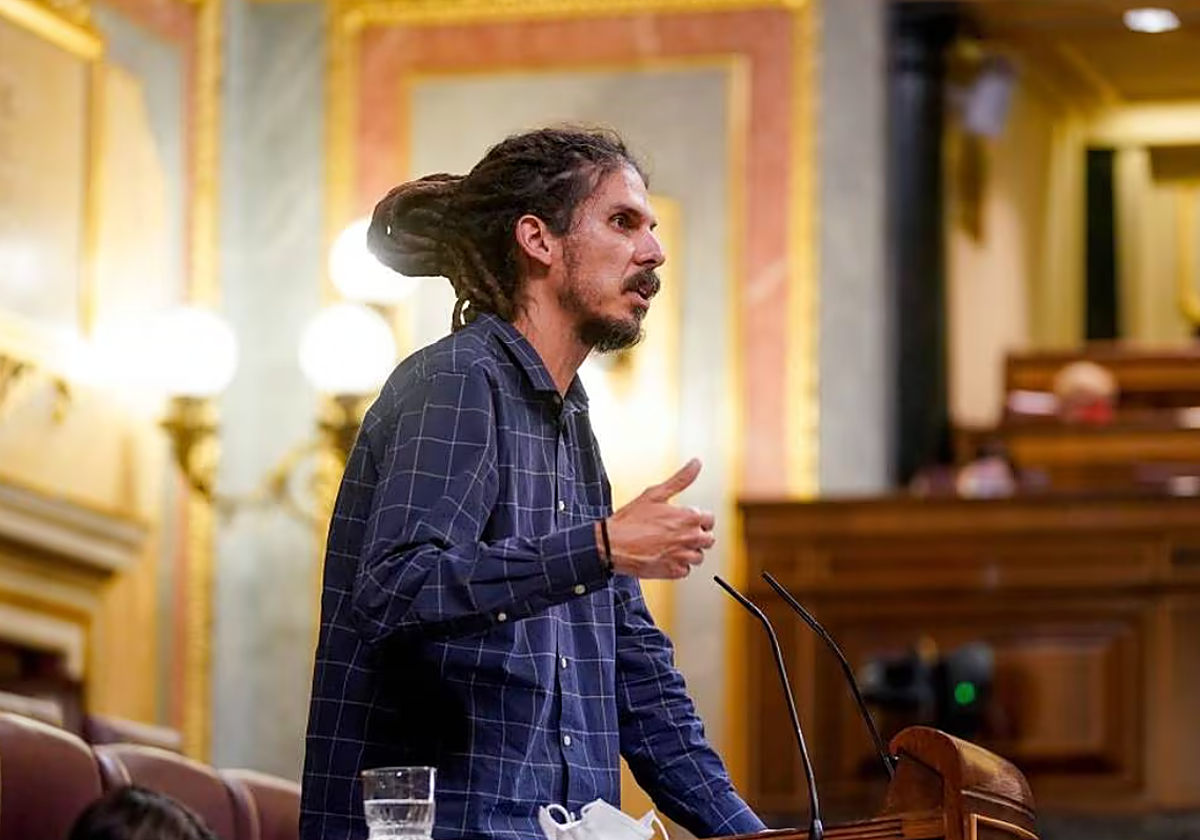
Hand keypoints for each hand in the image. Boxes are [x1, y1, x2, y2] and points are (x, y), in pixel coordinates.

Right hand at [601, 458, 715, 579]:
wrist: (612, 545)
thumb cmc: (631, 519)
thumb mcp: (655, 494)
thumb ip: (681, 479)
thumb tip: (697, 462)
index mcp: (689, 517)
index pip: (710, 520)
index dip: (698, 520)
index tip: (684, 521)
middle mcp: (690, 537)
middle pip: (708, 540)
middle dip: (696, 536)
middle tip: (676, 533)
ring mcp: (682, 556)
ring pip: (698, 556)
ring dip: (688, 552)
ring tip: (668, 545)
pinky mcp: (673, 571)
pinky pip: (685, 570)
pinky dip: (677, 565)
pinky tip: (663, 556)